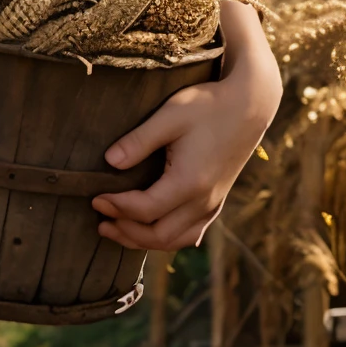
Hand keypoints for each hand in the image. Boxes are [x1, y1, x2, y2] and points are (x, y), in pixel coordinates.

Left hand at [91, 45, 281, 253]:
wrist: (250, 105)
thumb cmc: (208, 105)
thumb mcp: (170, 115)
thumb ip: (138, 140)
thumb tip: (109, 162)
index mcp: (190, 182)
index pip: (145, 209)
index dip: (117, 207)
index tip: (96, 198)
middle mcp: (204, 201)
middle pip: (159, 235)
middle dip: (126, 232)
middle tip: (100, 221)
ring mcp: (213, 204)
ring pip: (175, 240)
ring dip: (143, 241)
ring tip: (117, 229)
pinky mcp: (217, 200)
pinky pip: (190, 233)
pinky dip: (166, 238)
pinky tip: (149, 231)